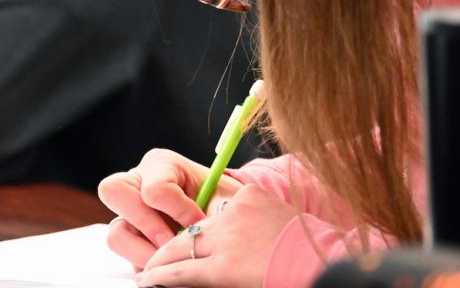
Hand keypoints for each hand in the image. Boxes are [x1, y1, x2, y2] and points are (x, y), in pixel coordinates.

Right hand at [98, 148, 242, 269]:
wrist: (225, 215)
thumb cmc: (223, 201)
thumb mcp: (224, 199)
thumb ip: (214, 211)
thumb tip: (201, 233)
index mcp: (161, 164)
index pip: (154, 188)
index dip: (178, 211)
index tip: (200, 223)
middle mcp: (138, 183)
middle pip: (114, 191)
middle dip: (146, 224)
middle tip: (172, 243)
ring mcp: (130, 213)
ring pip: (116, 232)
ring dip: (144, 252)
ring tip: (173, 260)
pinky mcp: (132, 239)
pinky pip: (127, 256)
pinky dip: (147, 264)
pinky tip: (170, 264)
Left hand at [135, 184, 297, 287]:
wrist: (327, 265)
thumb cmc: (312, 251)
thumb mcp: (281, 219)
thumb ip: (257, 218)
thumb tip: (242, 238)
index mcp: (248, 196)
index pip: (213, 213)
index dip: (198, 232)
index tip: (188, 240)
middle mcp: (233, 211)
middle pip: (191, 228)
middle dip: (171, 243)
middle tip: (153, 256)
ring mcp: (228, 238)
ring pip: (181, 247)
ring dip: (161, 261)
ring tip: (147, 271)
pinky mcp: (225, 267)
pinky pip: (184, 271)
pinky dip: (163, 276)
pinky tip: (150, 280)